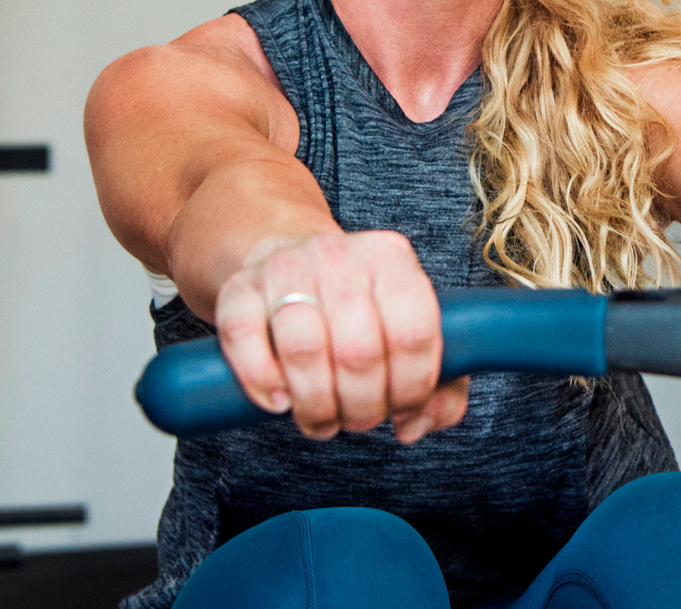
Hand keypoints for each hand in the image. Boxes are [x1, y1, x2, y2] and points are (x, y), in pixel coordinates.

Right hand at [215, 230, 468, 441]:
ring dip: (316, 404)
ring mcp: (285, 268)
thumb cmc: (359, 308)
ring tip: (323, 419)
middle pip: (358, 350)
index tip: (401, 410)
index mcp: (393, 259)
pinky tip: (278, 402)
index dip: (409, 388)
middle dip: (362, 406)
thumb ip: (442, 383)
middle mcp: (340, 256)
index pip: (413, 333)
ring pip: (303, 348)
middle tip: (359, 420)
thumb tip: (416, 425)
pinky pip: (244, 339)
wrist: (292, 260)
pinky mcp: (238, 288)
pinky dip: (262, 381)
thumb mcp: (408, 328)